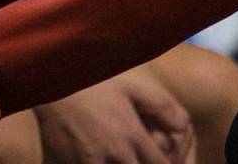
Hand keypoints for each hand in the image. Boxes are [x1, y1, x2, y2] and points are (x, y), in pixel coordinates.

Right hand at [35, 69, 194, 163]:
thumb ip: (159, 106)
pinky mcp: (75, 163)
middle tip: (136, 159)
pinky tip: (96, 160)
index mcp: (133, 135)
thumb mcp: (130, 88)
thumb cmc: (93, 84)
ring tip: (117, 159)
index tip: (165, 161)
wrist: (53, 83)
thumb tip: (184, 126)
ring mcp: (94, 160)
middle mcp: (117, 152)